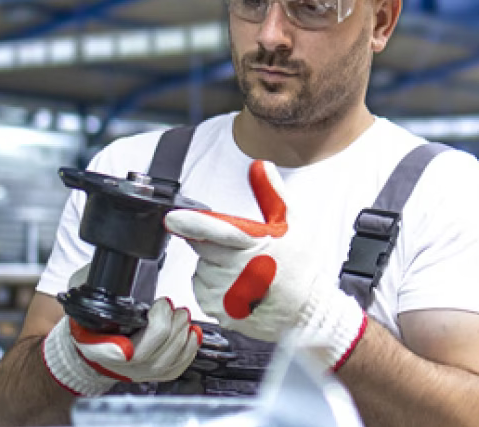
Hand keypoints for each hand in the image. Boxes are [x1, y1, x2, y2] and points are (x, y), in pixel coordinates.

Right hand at [42, 268, 201, 396]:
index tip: (153, 307)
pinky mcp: (155, 375)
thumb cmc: (91, 324)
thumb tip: (109, 267)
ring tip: (180, 315)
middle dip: (168, 318)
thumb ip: (91, 287)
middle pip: (155, 345)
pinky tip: (191, 333)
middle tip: (167, 304)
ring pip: (170, 356)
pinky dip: (189, 348)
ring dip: (181, 330)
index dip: (139, 332)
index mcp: (99, 347)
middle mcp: (122, 364)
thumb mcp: (84, 303)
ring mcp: (140, 372)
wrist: (92, 351)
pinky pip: (177, 367)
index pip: (118, 348)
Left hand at [164, 160, 367, 370]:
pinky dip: (212, 285)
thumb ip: (272, 193)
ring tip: (242, 272)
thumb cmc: (301, 268)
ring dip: (213, 265)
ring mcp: (227, 293)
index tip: (173, 219)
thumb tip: (261, 166)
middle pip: (202, 245)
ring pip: (200, 268)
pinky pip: (201, 289)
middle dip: (213, 242)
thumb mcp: (292, 224)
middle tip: (239, 250)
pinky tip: (236, 287)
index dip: (192, 223)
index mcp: (253, 244)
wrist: (306, 312)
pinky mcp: (219, 310)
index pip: (216, 229)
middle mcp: (237, 270)